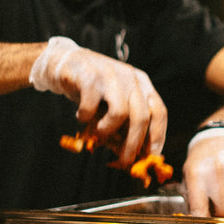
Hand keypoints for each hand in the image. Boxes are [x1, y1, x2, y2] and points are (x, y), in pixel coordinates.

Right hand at [30, 37, 167, 167]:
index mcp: (142, 84)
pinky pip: (91, 106)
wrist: (64, 61)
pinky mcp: (90, 76)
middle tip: (124, 162)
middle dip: (133, 144)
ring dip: (107, 131)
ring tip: (96, 133)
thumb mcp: (111, 106)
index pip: (159, 111)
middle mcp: (130, 78)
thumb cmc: (92, 90)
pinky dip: (85, 117)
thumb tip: (131, 157)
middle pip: (141, 116)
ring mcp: (111, 75)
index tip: (152, 156)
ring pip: (119, 112)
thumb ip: (122, 127)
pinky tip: (80, 116)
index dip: (158, 136)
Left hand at [181, 128, 223, 215]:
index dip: (203, 221)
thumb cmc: (203, 162)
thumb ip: (193, 200)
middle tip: (220, 212)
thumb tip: (199, 223)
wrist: (222, 136)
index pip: (199, 208)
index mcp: (196, 173)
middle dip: (222, 216)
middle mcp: (217, 168)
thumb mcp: (189, 177)